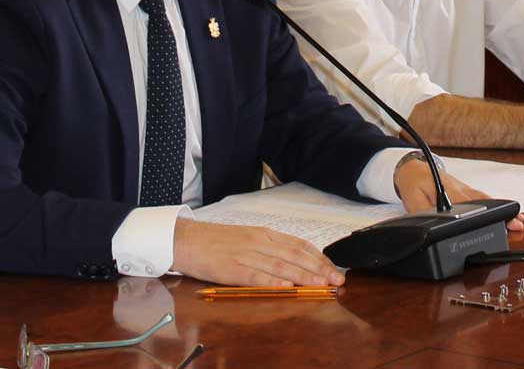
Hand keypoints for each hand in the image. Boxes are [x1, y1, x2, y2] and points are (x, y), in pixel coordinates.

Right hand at [173, 218, 343, 285]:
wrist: (186, 239)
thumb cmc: (216, 240)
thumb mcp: (246, 237)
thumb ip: (268, 247)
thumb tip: (293, 260)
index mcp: (264, 234)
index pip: (298, 245)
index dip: (319, 257)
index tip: (334, 269)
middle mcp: (259, 242)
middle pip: (295, 256)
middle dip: (319, 269)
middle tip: (337, 280)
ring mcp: (246, 255)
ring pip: (280, 266)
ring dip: (303, 277)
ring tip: (320, 285)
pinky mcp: (231, 268)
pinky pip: (255, 276)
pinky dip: (272, 282)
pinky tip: (286, 289)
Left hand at [393, 157, 523, 233]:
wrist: (415, 168)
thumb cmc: (414, 183)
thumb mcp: (412, 201)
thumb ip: (422, 213)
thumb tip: (430, 226)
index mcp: (447, 191)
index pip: (466, 205)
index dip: (481, 215)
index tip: (493, 220)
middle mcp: (460, 189)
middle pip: (483, 203)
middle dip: (499, 214)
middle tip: (516, 223)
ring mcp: (466, 190)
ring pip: (487, 200)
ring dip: (502, 211)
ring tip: (518, 220)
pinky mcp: (468, 192)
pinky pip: (485, 198)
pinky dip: (498, 206)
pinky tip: (510, 213)